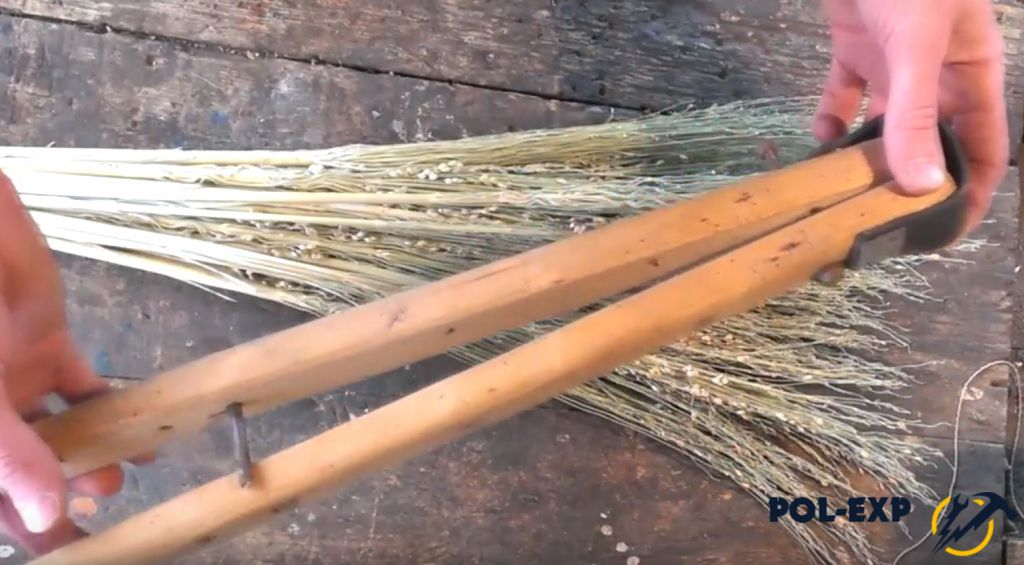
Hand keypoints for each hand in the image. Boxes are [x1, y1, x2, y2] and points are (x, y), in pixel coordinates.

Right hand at [0, 172, 123, 554]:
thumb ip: (9, 454)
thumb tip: (45, 516)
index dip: (20, 527)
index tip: (63, 550)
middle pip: (18, 471)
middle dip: (54, 501)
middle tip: (95, 524)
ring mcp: (11, 380)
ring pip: (54, 432)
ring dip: (87, 457)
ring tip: (115, 480)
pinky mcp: (46, 345)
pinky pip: (83, 386)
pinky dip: (112, 407)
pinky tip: (145, 433)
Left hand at [814, 0, 1008, 231]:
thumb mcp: (916, 47)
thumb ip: (917, 115)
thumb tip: (923, 187)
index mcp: (970, 75)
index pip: (985, 148)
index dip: (972, 192)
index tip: (944, 235)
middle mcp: (935, 74)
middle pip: (929, 143)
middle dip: (907, 183)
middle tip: (875, 225)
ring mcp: (894, 61)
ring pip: (883, 124)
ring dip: (863, 157)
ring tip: (840, 194)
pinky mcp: (855, 45)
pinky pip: (845, 93)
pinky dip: (831, 117)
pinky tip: (818, 140)